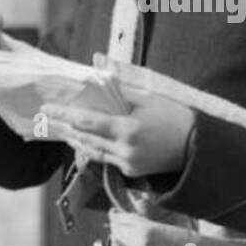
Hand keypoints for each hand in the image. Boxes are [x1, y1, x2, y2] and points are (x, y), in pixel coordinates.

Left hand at [40, 84, 195, 178]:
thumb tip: (101, 73)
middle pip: (84, 139)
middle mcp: (123, 150)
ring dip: (76, 140)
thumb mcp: (149, 98)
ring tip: (61, 130)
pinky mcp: (132, 172)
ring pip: (93, 152)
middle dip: (64, 128)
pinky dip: (94, 149)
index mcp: (126, 129)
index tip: (47, 109)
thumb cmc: (175, 117)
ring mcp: (127, 164)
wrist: (198, 147)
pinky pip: (107, 160)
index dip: (64, 115)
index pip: (86, 121)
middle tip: (47, 119)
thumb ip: (122, 89)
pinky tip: (85, 142)